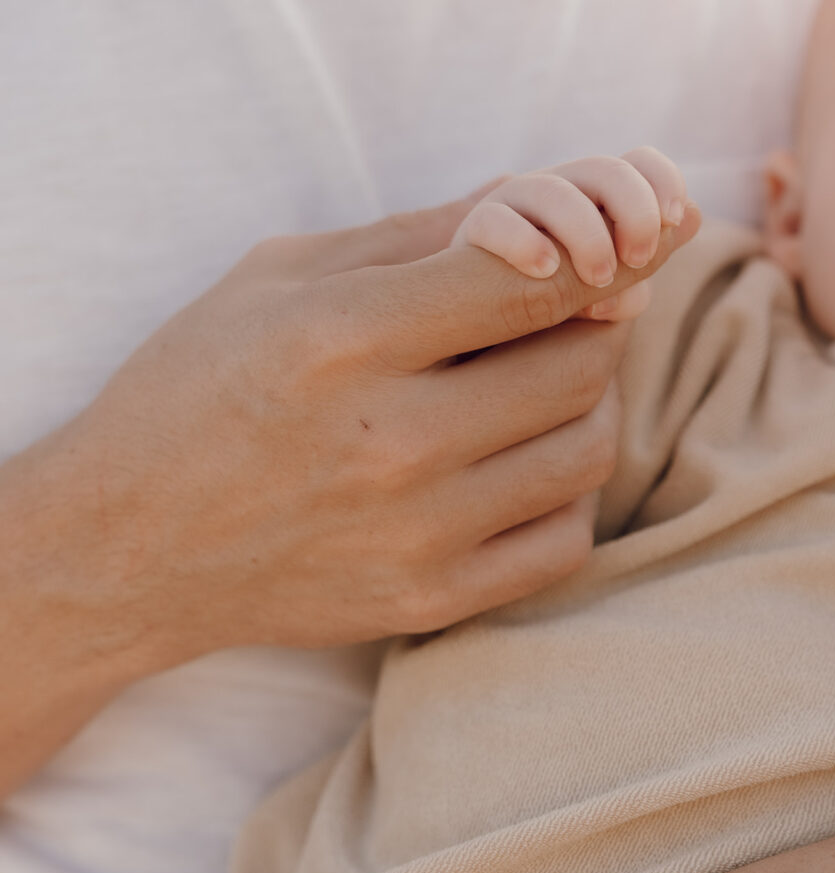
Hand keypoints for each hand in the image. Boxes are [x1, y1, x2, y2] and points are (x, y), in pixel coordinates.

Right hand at [0, 192, 697, 795]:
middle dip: (590, 327)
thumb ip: (415, 235)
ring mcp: (415, 536)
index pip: (531, 277)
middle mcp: (389, 444)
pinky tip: (518, 472)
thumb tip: (548, 209)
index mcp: (342, 339)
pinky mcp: (427, 601)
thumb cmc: (197, 391)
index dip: (597, 255)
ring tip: (534, 392)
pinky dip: (563, 496)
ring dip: (585, 408)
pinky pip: (565, 544)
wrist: (130, 546)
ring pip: (587, 453)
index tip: (604, 256)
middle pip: (580, 365)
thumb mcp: (277, 279)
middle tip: (557, 321)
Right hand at [452, 147, 686, 322]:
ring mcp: (514, 208)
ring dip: (587, 234)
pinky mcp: (475, 233)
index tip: (672, 221)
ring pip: (554, 190)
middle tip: (637, 260)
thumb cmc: (556, 305)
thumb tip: (692, 220)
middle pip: (605, 169)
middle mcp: (559, 190)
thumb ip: (643, 264)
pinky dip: (525, 242)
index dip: (662, 181)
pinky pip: (498, 222)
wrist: (485, 327)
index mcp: (596, 199)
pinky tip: (545, 269)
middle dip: (632, 211)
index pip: (638, 162)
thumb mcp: (605, 292)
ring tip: (597, 281)